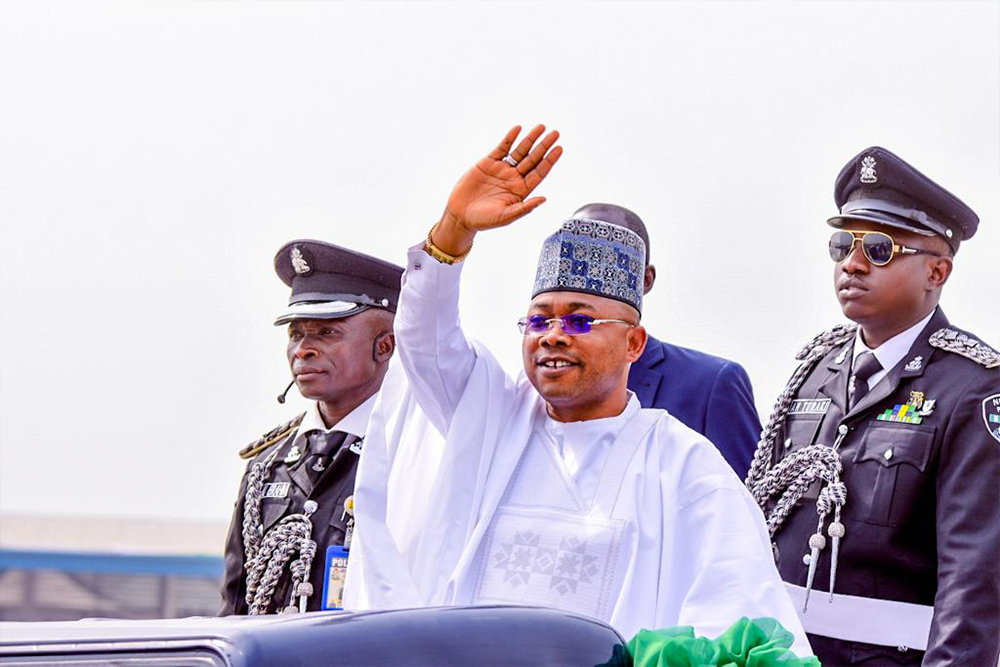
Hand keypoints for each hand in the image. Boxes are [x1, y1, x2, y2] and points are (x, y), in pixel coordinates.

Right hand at [432, 125, 561, 254]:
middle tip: (555, 133)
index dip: (549, 161)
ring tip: (541, 127)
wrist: (460, 215)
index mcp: (521, 191)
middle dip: (544, 146)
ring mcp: (502, 169)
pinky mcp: (488, 163)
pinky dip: (509, 138)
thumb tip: (544, 199)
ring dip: (530, 139)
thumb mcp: (505, 217)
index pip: (539, 173)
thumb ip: (524, 208)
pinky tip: (517, 129)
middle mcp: (514, 178)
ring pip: (520, 151)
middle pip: (533, 159)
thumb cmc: (483, 220)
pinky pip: (502, 148)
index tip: (559, 149)